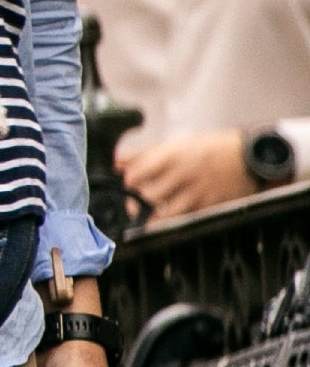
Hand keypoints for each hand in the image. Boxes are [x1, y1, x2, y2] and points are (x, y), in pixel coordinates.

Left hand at [118, 127, 263, 224]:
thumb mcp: (177, 145)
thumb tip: (116, 160)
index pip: (135, 174)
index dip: (127, 182)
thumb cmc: (210, 149)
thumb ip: (144, 154)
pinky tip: (172, 218)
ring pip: (165, 214)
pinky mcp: (211, 206)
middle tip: (134, 206)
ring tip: (149, 217)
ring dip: (153, 218)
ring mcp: (198, 192)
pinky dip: (176, 221)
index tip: (127, 185)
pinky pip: (186, 220)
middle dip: (136, 204)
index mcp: (171, 156)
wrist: (251, 156)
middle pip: (147, 196)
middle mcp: (183, 174)